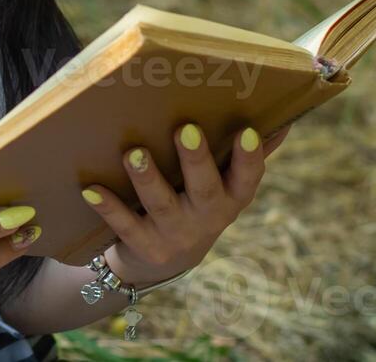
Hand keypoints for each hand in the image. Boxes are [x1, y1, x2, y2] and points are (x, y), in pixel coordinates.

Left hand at [80, 124, 290, 285]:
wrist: (166, 257)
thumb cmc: (199, 200)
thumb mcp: (227, 184)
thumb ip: (251, 154)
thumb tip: (285, 118)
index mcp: (232, 197)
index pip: (248, 177)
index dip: (249, 156)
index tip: (246, 130)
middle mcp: (208, 217)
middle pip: (205, 188)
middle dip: (196, 160)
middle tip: (187, 129)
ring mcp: (176, 233)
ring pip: (161, 204)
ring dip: (147, 177)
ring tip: (134, 153)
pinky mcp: (145, 246)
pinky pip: (125, 224)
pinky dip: (108, 207)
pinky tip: (91, 189)